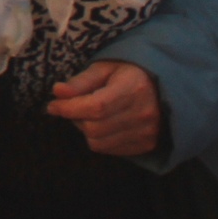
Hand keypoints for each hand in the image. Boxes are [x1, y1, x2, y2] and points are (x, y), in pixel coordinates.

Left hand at [47, 60, 163, 156]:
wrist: (165, 88)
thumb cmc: (129, 74)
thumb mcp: (104, 68)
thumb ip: (81, 81)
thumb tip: (57, 92)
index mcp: (133, 88)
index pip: (95, 107)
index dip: (69, 108)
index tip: (53, 105)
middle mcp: (143, 113)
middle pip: (94, 128)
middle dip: (75, 118)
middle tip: (72, 106)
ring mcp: (147, 132)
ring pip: (98, 142)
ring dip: (85, 130)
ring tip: (89, 115)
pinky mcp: (146, 145)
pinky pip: (109, 150)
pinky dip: (98, 139)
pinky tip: (102, 124)